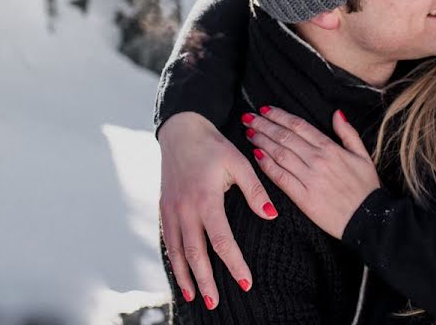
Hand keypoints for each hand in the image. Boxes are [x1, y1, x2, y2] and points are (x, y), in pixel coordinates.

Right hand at [158, 112, 277, 309]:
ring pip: (178, 251)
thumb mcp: (240, 163)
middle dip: (206, 280)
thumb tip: (271, 215)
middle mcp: (185, 209)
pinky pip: (168, 241)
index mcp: (206, 199)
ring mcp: (171, 210)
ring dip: (186, 276)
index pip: (221, 241)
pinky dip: (174, 260)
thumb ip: (255, 191)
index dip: (234, 264)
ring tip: (197, 296)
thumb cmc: (214, 147)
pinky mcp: (164, 209)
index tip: (246, 282)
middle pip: (195, 254)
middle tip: (216, 303)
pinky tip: (181, 273)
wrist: (181, 132)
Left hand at [243, 107, 380, 238]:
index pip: (299, 126)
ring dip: (262, 141)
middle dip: (264, 125)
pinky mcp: (303, 197)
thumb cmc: (366, 188)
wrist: (369, 218)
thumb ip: (348, 133)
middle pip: (285, 137)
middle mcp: (318, 160)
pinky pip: (281, 178)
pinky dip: (267, 166)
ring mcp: (309, 178)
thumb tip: (336, 113)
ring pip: (279, 154)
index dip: (280, 116)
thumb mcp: (363, 156)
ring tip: (249, 133)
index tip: (266, 109)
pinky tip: (256, 156)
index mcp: (331, 148)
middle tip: (249, 117)